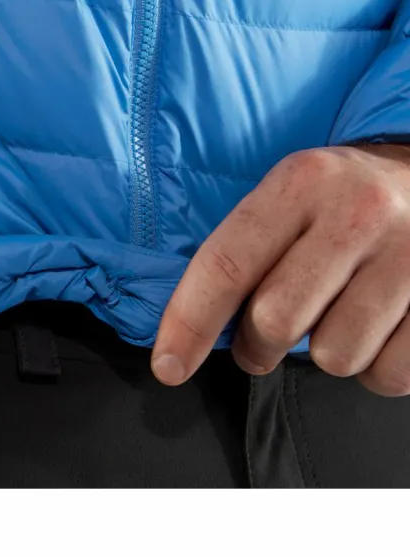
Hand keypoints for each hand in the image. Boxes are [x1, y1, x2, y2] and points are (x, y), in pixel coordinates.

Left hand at [153, 143, 409, 395]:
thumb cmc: (341, 198)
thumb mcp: (289, 194)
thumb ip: (243, 250)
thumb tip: (186, 329)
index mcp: (300, 183)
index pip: (227, 263)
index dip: (189, 323)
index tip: (168, 365)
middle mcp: (357, 213)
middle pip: (276, 320)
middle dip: (256, 347)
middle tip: (261, 341)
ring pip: (335, 355)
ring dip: (323, 354)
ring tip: (331, 319)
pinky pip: (390, 373)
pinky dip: (374, 368)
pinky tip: (375, 330)